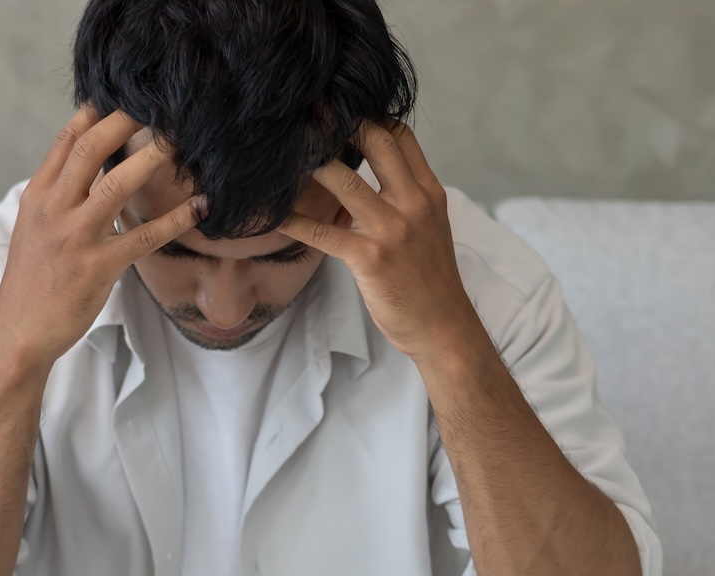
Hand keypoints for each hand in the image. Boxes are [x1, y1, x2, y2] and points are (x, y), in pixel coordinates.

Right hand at [0, 106, 206, 369]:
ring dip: (151, 159)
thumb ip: (60, 199)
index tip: (121, 94)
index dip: (94, 113)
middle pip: (90, 150)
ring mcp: (75, 237)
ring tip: (180, 142)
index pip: (65, 143)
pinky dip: (174, 220)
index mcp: (38, 197)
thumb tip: (91, 173)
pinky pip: (143, 237)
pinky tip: (199, 208)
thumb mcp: (35, 231)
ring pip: (116, 184)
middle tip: (158, 105)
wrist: (19, 332)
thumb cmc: (32, 284)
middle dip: (124, 122)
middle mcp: (54, 209)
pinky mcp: (97, 267)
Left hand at [278, 122, 479, 364]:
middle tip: (307, 111)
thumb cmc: (430, 281)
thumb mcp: (428, 230)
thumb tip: (353, 193)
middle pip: (377, 141)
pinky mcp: (369, 258)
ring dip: (312, 163)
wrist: (443, 327)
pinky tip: (271, 217)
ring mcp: (392, 230)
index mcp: (428, 193)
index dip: (370, 115)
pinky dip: (293, 222)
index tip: (340, 110)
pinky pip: (322, 233)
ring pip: (345, 180)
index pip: (401, 136)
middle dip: (340, 121)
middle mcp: (413, 203)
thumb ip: (399, 202)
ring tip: (284, 151)